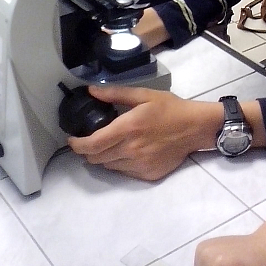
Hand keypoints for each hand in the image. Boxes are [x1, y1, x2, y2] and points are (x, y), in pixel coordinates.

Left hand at [67, 85, 221, 180]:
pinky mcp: (147, 175)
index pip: (92, 144)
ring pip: (108, 167)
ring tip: (106, 145)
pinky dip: (118, 164)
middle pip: (96, 158)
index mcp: (128, 128)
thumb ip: (115, 93)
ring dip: (102, 158)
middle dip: (87, 151)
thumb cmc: (169, 108)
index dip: (77, 145)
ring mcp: (139, 165)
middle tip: (87, 141)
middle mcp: (131, 150)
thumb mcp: (143, 95)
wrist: (195, 128)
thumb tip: (91, 90)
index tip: (71, 139)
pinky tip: (125, 152)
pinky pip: (123, 172)